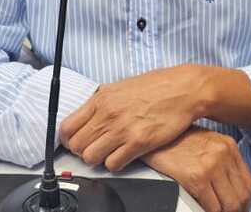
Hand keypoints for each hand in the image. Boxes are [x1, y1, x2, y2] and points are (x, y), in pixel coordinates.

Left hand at [61, 65, 206, 170]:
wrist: (183, 89)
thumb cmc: (157, 87)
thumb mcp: (121, 86)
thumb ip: (102, 101)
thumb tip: (88, 116)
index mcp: (101, 99)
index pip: (67, 127)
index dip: (68, 140)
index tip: (76, 142)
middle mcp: (107, 114)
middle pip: (76, 146)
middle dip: (83, 151)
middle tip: (94, 149)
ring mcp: (122, 129)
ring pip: (91, 158)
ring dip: (98, 159)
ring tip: (109, 153)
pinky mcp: (138, 142)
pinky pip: (113, 164)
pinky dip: (116, 164)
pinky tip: (124, 155)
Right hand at [143, 127, 250, 211]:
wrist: (152, 137)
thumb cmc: (173, 141)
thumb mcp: (205, 144)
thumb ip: (220, 160)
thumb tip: (229, 187)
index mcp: (228, 145)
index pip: (248, 182)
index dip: (245, 201)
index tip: (239, 208)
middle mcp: (223, 153)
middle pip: (242, 195)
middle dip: (237, 210)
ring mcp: (211, 165)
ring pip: (230, 204)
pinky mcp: (196, 177)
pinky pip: (212, 207)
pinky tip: (203, 211)